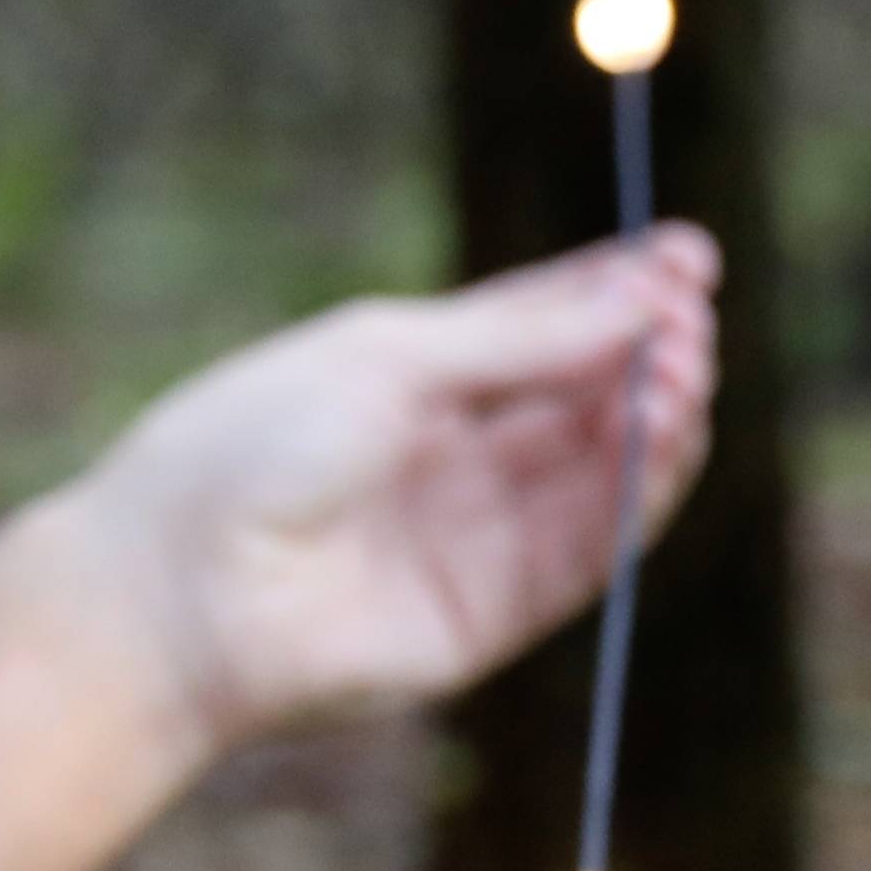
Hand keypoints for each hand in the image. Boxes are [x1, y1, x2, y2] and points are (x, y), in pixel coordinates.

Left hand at [18, 228, 723, 763]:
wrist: (178, 586)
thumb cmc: (254, 444)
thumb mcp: (392, 360)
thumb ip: (523, 340)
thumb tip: (647, 295)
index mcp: (413, 373)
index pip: (543, 325)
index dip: (620, 292)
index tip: (691, 255)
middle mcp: (453, 453)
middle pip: (585, 397)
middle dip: (649, 351)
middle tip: (692, 316)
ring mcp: (475, 535)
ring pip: (599, 474)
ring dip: (655, 420)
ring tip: (686, 371)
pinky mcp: (492, 614)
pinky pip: (588, 551)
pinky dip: (636, 493)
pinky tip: (662, 434)